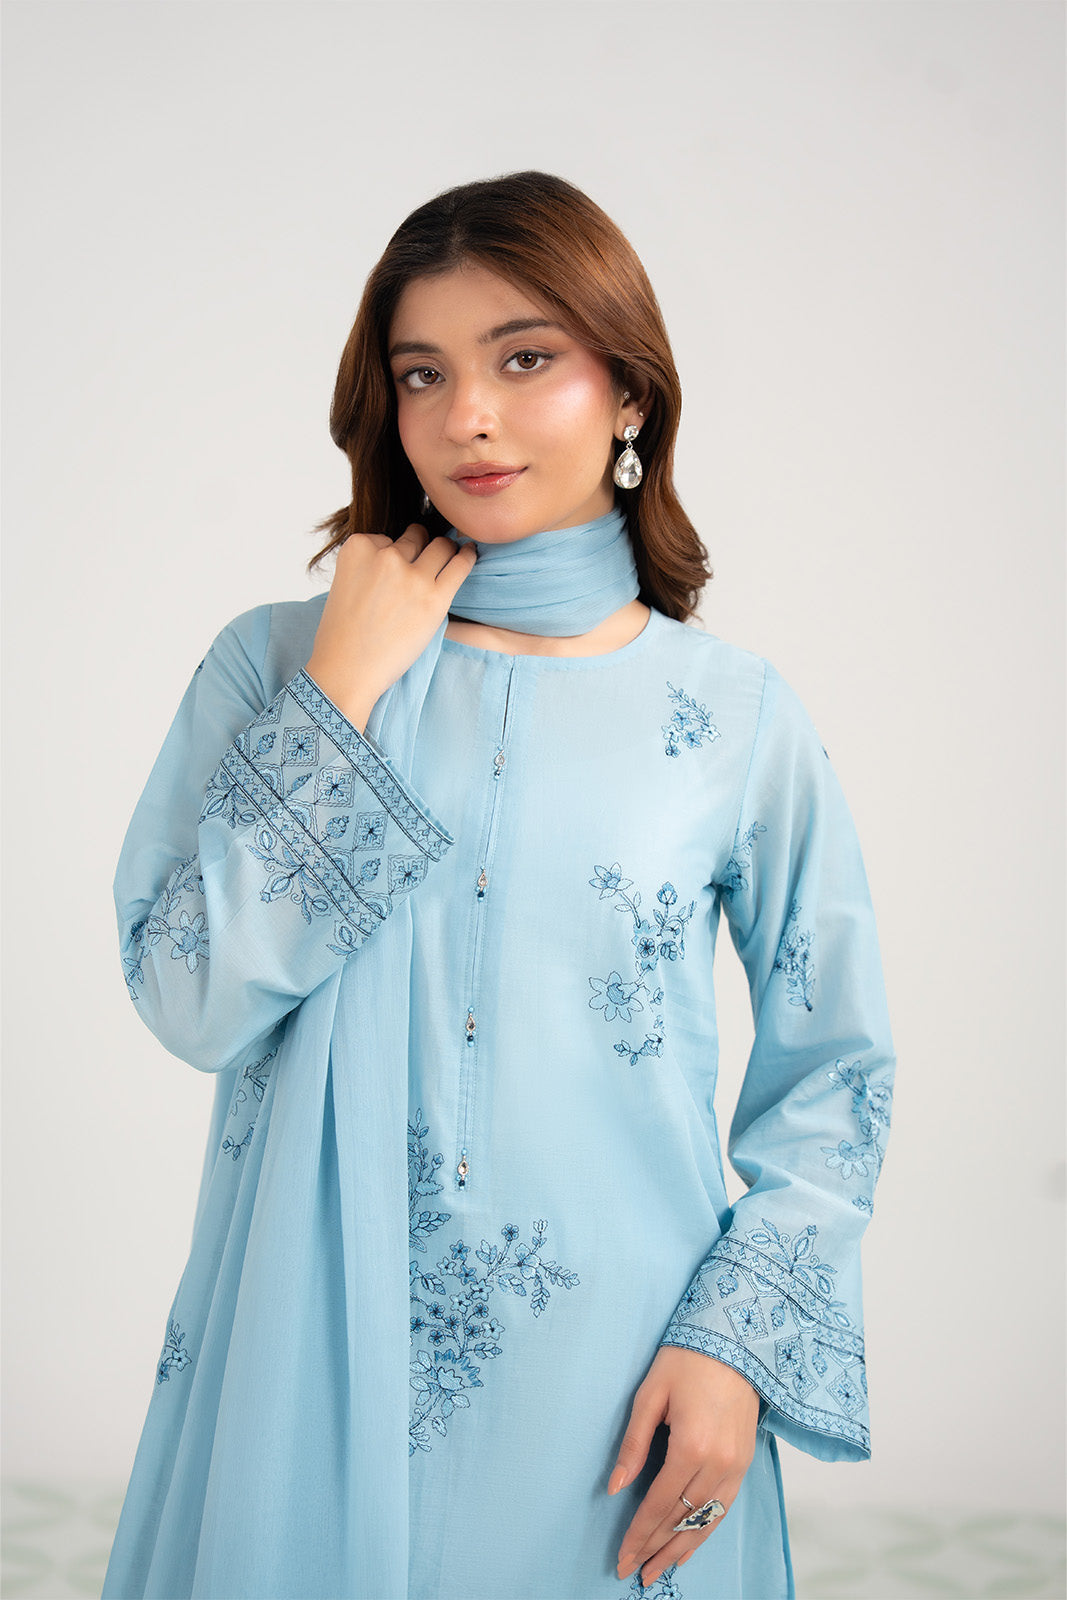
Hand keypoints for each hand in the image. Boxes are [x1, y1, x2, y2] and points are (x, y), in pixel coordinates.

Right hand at [305, 523, 476, 729]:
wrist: (347, 671)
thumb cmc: (343, 635)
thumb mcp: (344, 583)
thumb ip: (369, 564)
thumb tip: (404, 553)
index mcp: (357, 548)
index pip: (386, 537)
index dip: (392, 554)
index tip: (393, 572)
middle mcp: (385, 556)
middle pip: (415, 539)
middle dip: (420, 548)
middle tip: (423, 562)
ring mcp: (411, 576)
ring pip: (440, 547)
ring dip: (445, 550)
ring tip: (450, 554)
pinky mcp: (434, 597)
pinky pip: (460, 565)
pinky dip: (467, 556)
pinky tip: (470, 553)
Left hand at [609, 1347, 759, 1588]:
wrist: (736, 1341)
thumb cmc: (687, 1360)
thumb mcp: (650, 1394)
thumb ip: (633, 1443)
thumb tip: (615, 1487)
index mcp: (691, 1445)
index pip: (659, 1503)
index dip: (639, 1533)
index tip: (622, 1556)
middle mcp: (718, 1463)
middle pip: (682, 1518)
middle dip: (655, 1548)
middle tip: (633, 1573)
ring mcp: (736, 1465)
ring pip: (706, 1521)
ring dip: (680, 1549)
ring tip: (659, 1572)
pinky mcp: (746, 1462)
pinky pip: (724, 1508)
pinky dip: (705, 1531)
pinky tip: (690, 1546)